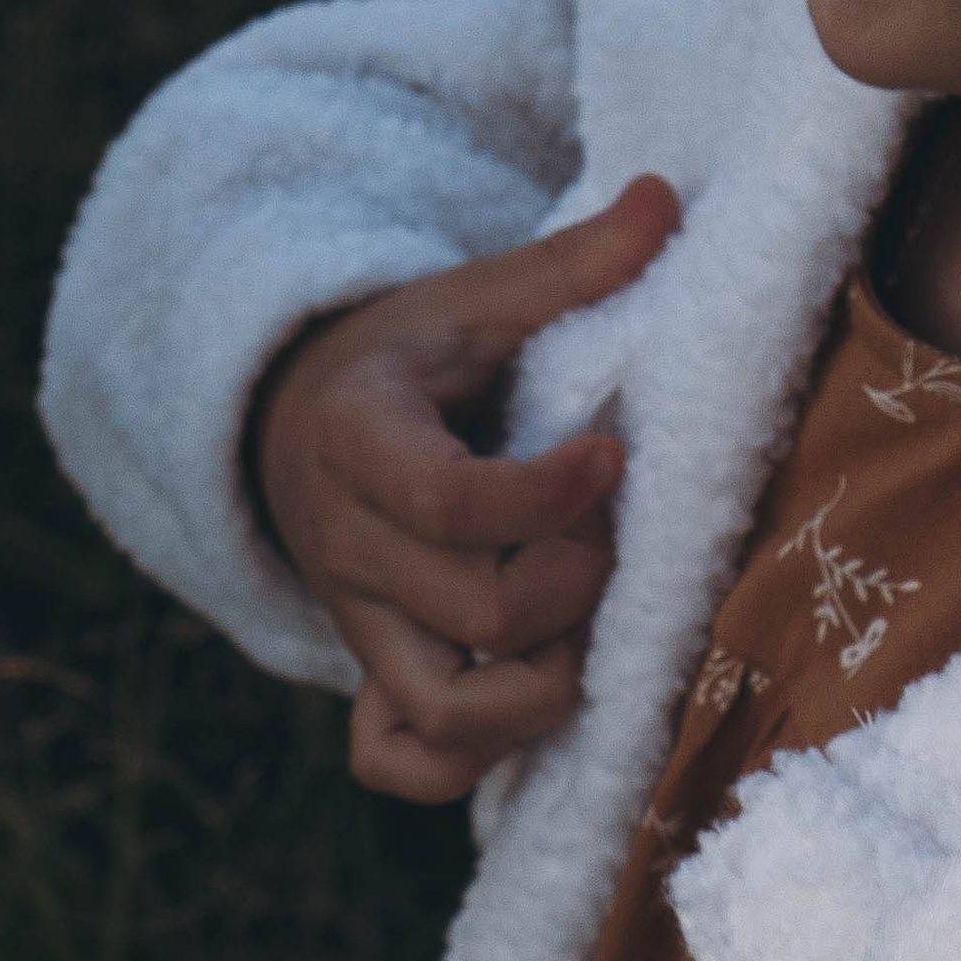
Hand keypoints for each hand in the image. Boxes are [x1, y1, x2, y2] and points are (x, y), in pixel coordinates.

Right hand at [253, 175, 680, 797]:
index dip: (549, 497)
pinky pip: (399, 761)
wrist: (297, 423)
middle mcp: (349, 548)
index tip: (612, 456)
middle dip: (572, 583)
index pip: (451, 504)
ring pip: (445, 715)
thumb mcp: (469, 301)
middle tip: (614, 538)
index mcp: (361, 441)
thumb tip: (663, 199)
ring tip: (592, 630)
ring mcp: (359, 625)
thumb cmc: (408, 361)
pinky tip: (527, 697)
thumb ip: (566, 266)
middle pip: (473, 612)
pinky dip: (467, 761)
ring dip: (543, 688)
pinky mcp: (372, 675)